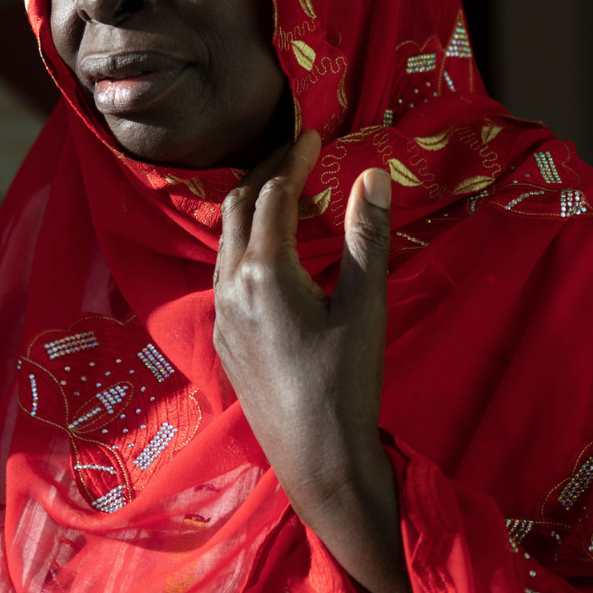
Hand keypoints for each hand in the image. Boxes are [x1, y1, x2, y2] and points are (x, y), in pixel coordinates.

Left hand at [212, 129, 413, 592]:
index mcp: (263, 272)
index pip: (273, 194)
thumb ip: (365, 237)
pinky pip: (225, 270)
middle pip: (239, 207)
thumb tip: (373, 174)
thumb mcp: (364, 307)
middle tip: (295, 148)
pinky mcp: (222, 337)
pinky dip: (246, 240)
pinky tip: (270, 246)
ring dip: (252, 205)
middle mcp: (229, 286)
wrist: (315, 459)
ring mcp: (220, 313)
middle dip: (266, 171)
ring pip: (226, 239)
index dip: (293, 158)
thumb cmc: (346, 384)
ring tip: (283, 185)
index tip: (313, 133)